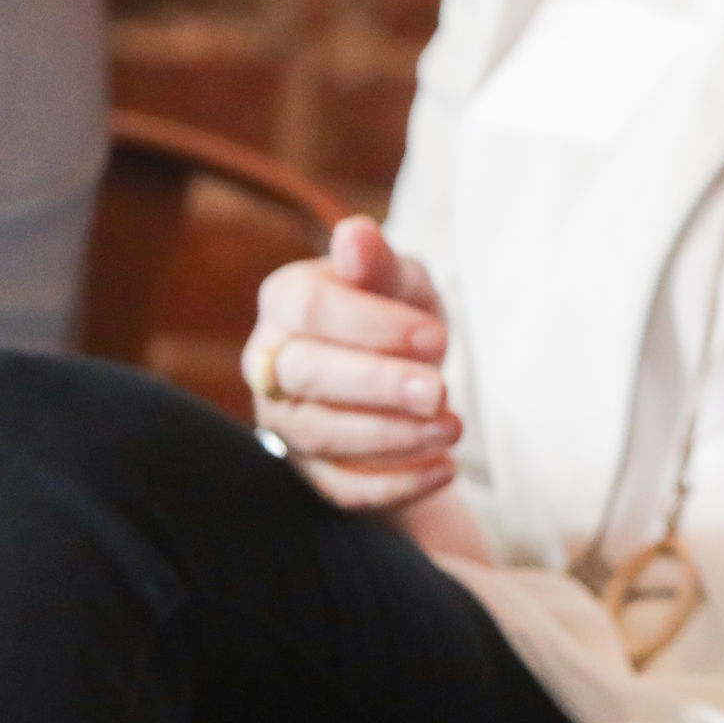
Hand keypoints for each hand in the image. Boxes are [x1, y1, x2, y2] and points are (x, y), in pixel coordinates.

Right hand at [246, 217, 461, 515]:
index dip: (373, 325)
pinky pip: (340, 489)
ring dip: (392, 437)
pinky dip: (394, 485)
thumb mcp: (397, 277)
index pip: (311, 309)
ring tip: (453, 428)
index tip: (436, 338)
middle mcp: (270, 362)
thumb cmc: (395, 309)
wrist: (399, 366)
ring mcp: (282, 421)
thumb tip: (355, 234)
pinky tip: (443, 468)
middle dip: (379, 386)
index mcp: (285, 300)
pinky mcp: (308, 471)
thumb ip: (377, 261)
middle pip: (308, 376)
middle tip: (439, 393)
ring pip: (322, 435)